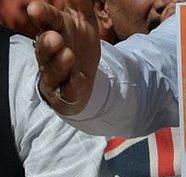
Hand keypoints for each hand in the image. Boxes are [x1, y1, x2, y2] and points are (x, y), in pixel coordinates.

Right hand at [27, 0, 100, 115]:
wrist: (83, 78)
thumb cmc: (79, 45)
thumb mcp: (83, 21)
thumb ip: (78, 2)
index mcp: (56, 30)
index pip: (48, 22)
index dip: (42, 16)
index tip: (35, 7)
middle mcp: (52, 52)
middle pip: (44, 46)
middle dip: (47, 42)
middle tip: (54, 36)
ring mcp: (57, 73)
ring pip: (54, 68)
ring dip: (60, 62)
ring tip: (67, 54)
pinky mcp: (65, 92)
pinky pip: (68, 90)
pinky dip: (72, 85)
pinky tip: (78, 78)